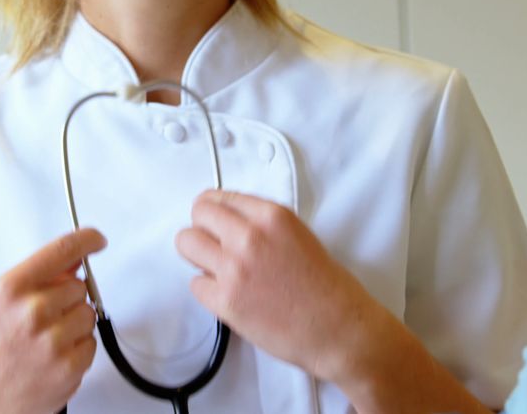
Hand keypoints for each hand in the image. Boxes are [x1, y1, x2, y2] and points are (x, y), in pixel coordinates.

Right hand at [0, 229, 106, 413]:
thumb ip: (36, 280)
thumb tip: (70, 262)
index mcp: (12, 289)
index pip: (62, 250)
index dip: (86, 240)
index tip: (95, 239)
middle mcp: (33, 311)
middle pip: (79, 287)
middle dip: (67, 301)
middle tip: (42, 321)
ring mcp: (52, 341)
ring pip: (88, 315)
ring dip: (73, 327)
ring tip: (43, 343)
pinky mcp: (68, 368)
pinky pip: (91, 345)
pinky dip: (77, 352)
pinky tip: (50, 359)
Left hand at [175, 190, 382, 382]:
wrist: (340, 330)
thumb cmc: (327, 288)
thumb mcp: (298, 235)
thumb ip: (262, 225)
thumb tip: (229, 223)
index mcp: (271, 216)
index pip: (218, 197)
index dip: (214, 212)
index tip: (214, 221)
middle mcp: (250, 237)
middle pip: (197, 215)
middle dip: (203, 229)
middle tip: (213, 246)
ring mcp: (234, 269)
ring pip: (186, 244)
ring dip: (198, 256)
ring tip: (218, 269)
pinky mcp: (225, 301)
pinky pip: (195, 284)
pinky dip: (208, 290)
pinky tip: (231, 296)